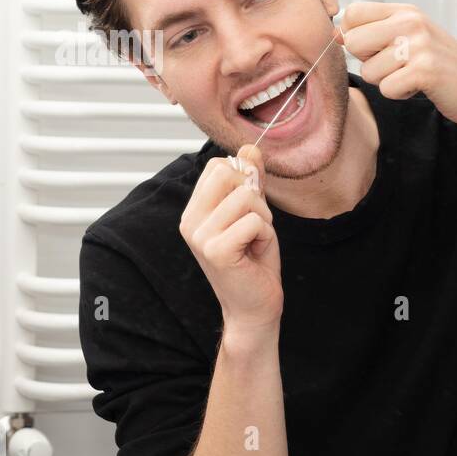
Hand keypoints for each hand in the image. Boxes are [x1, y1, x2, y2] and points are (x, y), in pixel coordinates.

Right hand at [179, 143, 282, 334]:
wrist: (255, 307)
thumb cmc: (254, 263)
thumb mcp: (255, 213)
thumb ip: (251, 181)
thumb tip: (251, 147)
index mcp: (194, 210)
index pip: (218, 165)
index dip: (245, 179)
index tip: (250, 209)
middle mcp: (190, 221)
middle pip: (228, 172)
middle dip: (255, 196)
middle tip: (254, 226)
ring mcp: (200, 236)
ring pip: (247, 197)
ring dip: (264, 218)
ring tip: (254, 241)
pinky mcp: (216, 250)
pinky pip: (255, 221)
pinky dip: (266, 235)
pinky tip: (255, 253)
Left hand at [340, 2, 456, 131]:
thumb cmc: (447, 69)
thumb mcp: (414, 39)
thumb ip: (378, 33)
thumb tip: (335, 34)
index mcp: (407, 11)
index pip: (353, 13)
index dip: (354, 36)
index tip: (376, 50)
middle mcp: (412, 22)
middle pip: (353, 42)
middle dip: (369, 63)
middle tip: (398, 67)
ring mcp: (419, 45)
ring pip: (369, 71)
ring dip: (387, 82)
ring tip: (414, 77)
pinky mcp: (424, 71)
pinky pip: (386, 89)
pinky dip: (400, 95)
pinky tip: (420, 88)